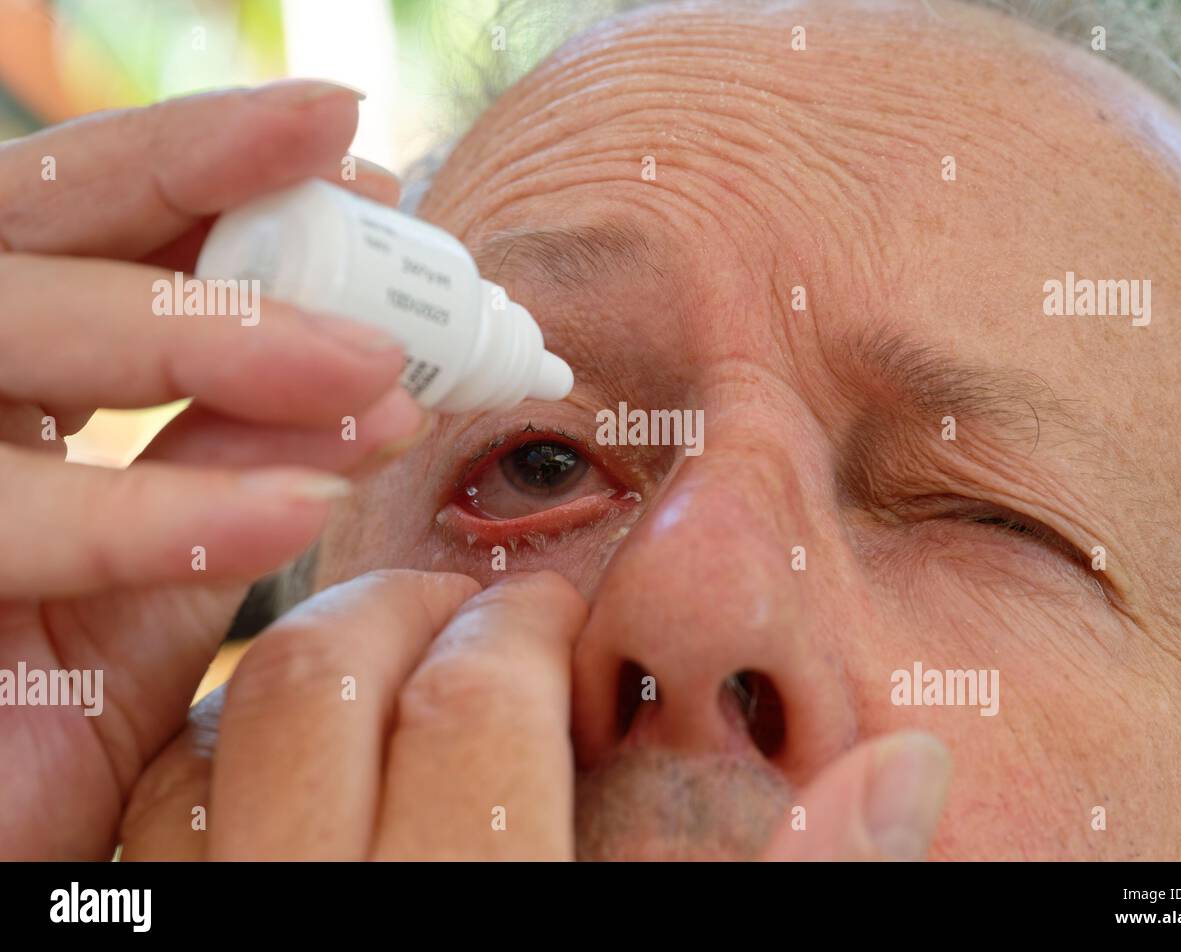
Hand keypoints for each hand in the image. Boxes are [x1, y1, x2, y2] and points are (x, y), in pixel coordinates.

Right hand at [0, 81, 426, 858]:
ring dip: (197, 337)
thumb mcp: (160, 563)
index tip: (346, 147)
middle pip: (25, 232)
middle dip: (193, 191)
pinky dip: (153, 514)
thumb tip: (370, 378)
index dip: (199, 162)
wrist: (1, 848)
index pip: (81, 221)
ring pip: (0, 337)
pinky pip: (3, 522)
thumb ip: (229, 459)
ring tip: (369, 369)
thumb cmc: (52, 698)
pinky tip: (289, 514)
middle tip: (367, 203)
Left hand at [120, 568, 948, 861]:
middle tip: (468, 613)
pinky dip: (222, 764)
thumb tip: (905, 767)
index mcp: (478, 926)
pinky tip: (299, 772)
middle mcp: (325, 924)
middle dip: (403, 609)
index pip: (469, 708)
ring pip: (215, 742)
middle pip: (315, 684)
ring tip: (387, 672)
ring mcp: (229, 938)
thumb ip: (792, 889)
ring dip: (304, 674)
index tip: (551, 614)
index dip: (518, 627)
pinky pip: (155, 826)